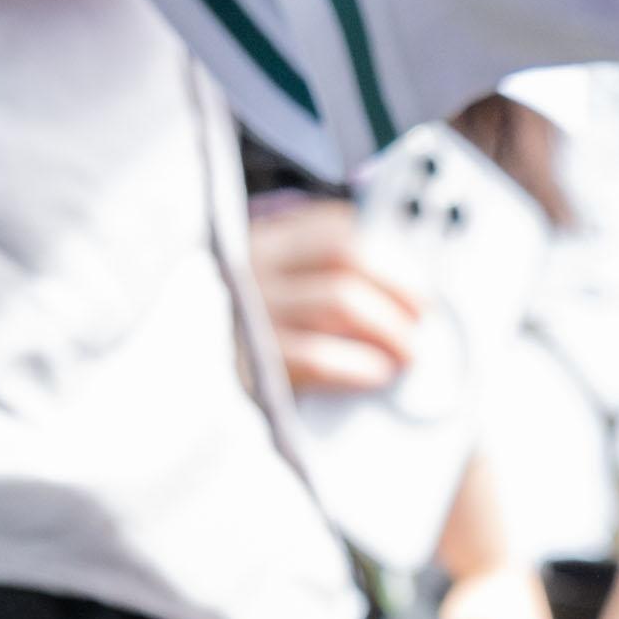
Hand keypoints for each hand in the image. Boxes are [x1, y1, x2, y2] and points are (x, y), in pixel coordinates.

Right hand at [249, 196, 429, 397]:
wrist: (197, 390)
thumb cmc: (265, 340)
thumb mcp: (290, 296)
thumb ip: (333, 280)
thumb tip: (409, 296)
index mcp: (266, 242)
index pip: (337, 227)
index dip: (388, 255)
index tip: (417, 287)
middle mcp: (253, 267)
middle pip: (345, 257)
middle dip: (397, 290)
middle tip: (421, 322)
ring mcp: (251, 312)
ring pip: (339, 301)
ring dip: (388, 328)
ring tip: (408, 353)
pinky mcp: (253, 364)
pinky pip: (319, 356)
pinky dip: (360, 365)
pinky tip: (379, 374)